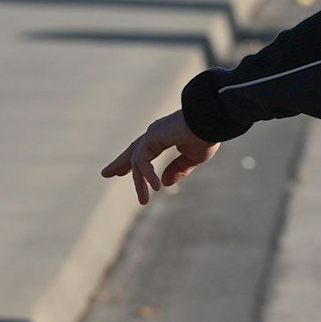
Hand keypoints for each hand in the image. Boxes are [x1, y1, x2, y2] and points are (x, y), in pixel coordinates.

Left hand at [101, 109, 219, 204]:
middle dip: (120, 163)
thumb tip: (163, 183)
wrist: (214, 120)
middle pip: (133, 151)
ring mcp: (152, 134)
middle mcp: (155, 133)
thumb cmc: (207, 135)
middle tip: (106, 174)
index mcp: (164, 135)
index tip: (120, 171)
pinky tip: (155, 187)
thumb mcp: (193, 158)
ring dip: (139, 182)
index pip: (143, 150)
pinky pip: (143, 161)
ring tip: (143, 201)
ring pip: (137, 161)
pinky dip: (147, 175)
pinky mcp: (153, 137)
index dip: (132, 161)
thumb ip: (177, 169)